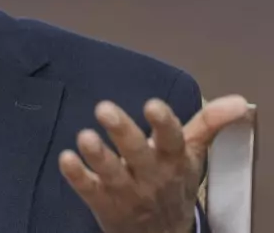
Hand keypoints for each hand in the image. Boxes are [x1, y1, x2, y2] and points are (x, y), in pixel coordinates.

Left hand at [59, 94, 249, 232]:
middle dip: (122, 132)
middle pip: (137, 153)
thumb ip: (209, 124)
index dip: (163, 123)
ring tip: (84, 136)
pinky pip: (88, 190)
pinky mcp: (103, 203)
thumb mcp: (192, 154)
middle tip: (103, 108)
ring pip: (111, 173)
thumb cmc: (173, 182)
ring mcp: (126, 191)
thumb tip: (240, 101)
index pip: (172, 140)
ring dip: (98, 156)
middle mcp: (151, 176)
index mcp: (173, 160)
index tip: (152, 105)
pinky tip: (65, 159)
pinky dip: (77, 176)